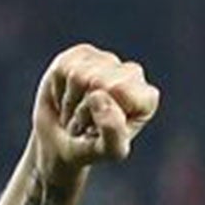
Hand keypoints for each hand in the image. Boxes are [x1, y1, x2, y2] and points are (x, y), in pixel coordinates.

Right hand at [30, 43, 160, 182]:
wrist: (61, 143)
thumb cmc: (92, 148)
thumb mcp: (109, 151)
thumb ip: (113, 132)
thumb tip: (98, 95)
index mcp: (146, 98)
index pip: (121, 91)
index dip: (103, 112)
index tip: (102, 127)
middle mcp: (132, 74)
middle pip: (99, 81)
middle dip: (84, 109)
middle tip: (86, 123)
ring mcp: (108, 60)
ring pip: (78, 75)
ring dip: (70, 102)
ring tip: (77, 113)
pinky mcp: (83, 53)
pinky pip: (63, 67)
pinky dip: (58, 89)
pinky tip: (68, 97)